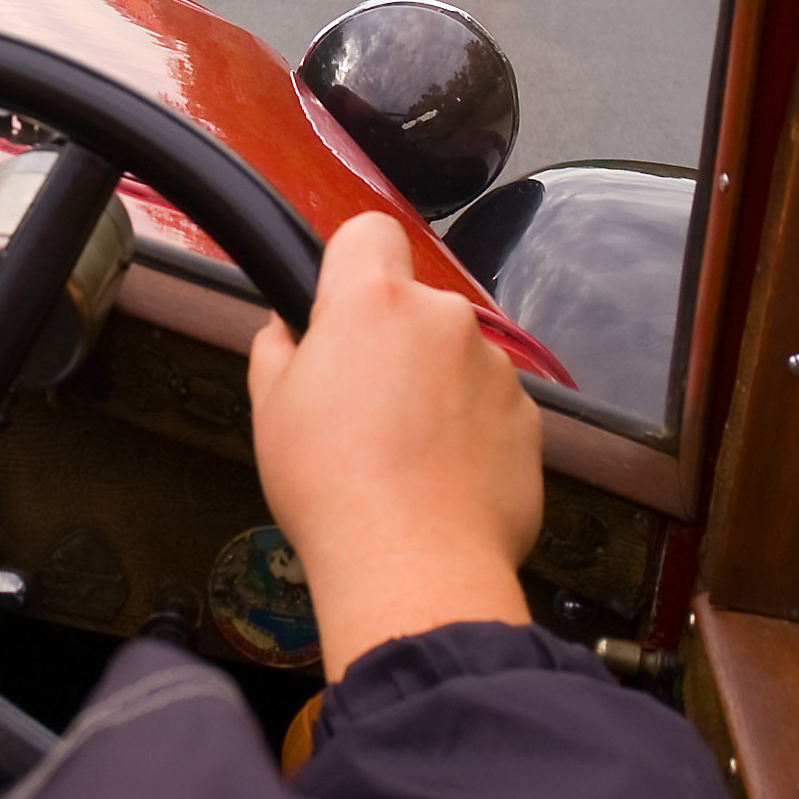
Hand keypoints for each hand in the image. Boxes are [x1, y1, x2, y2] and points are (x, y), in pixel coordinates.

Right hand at [246, 212, 544, 679]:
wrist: (414, 566)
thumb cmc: (335, 489)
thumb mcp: (270, 409)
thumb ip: (278, 349)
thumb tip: (287, 332)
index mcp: (374, 302)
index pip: (369, 231)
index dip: (352, 262)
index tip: (339, 305)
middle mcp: (444, 320)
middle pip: (414, 307)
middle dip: (393, 344)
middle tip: (360, 407)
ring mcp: (495, 368)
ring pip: (455, 360)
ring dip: (434, 391)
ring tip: (402, 457)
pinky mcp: (529, 420)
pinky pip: (490, 409)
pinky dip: (469, 434)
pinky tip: (439, 481)